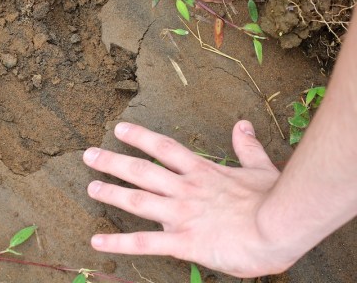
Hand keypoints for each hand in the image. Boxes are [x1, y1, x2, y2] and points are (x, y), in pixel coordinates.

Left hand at [83, 121, 296, 277]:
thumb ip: (247, 146)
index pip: (164, 148)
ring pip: (138, 200)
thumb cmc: (273, 200)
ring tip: (91, 188)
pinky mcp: (183, 242)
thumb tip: (242, 125)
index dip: (140, 137)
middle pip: (141, 171)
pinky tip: (96, 242)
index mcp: (202, 172)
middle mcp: (185, 189)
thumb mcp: (260, 167)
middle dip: (113, 162)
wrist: (280, 228)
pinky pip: (144, 243)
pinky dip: (118, 243)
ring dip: (112, 194)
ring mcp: (181, 214)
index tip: (119, 129)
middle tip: (88, 155)